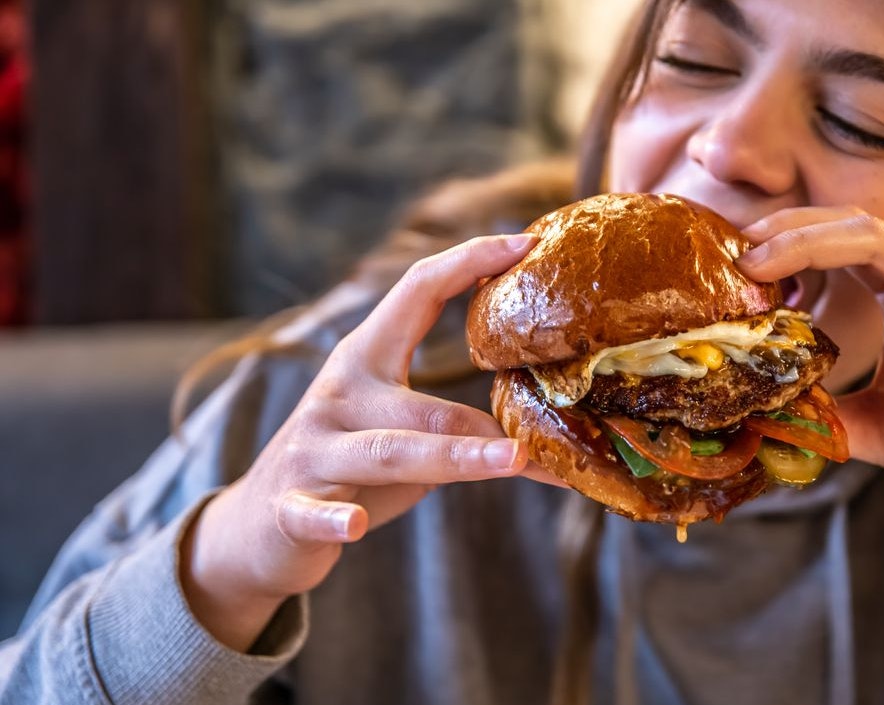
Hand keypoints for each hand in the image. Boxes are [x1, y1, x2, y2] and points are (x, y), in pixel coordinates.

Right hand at [182, 234, 555, 649]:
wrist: (257, 526)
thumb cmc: (350, 465)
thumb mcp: (400, 429)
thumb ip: (457, 420)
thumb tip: (549, 427)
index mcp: (367, 357)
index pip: (418, 290)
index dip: (469, 261)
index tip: (527, 242)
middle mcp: (339, 395)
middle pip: (419, 403)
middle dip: (482, 423)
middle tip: (543, 438)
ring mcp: (313, 450)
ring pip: (387, 452)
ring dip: (453, 458)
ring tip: (510, 461)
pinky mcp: (290, 507)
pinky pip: (315, 513)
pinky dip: (334, 519)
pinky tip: (355, 525)